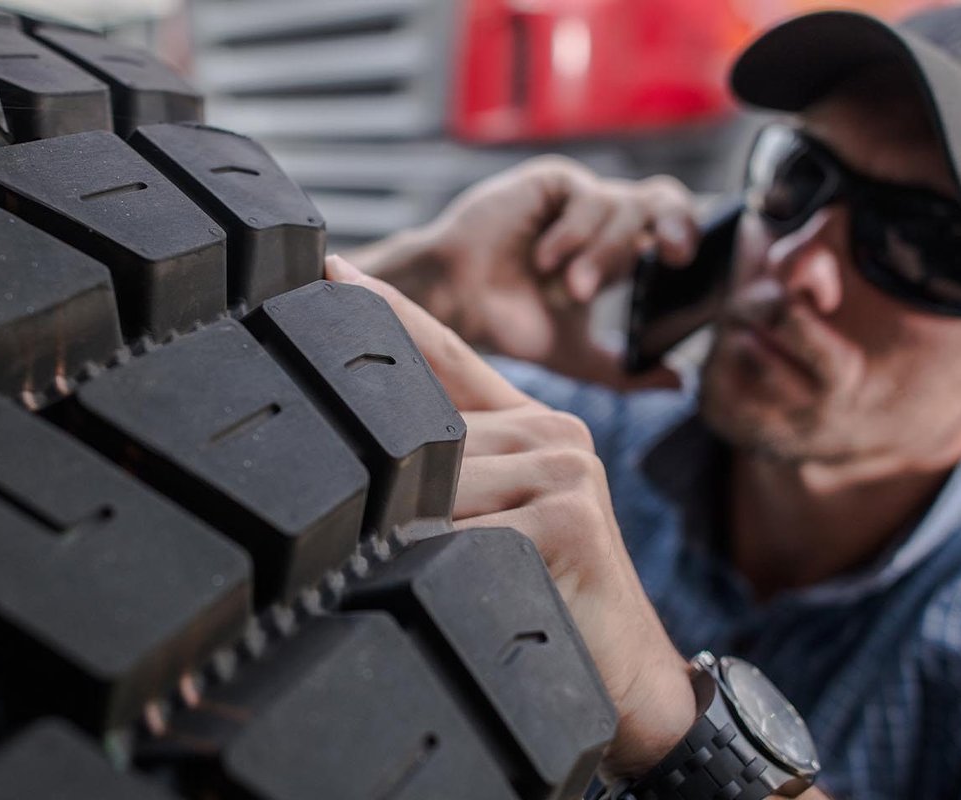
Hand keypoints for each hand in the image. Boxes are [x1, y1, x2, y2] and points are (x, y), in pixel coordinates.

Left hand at [325, 256, 696, 778]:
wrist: (635, 688)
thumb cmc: (553, 606)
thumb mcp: (502, 528)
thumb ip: (451, 478)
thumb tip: (363, 459)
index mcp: (535, 428)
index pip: (447, 355)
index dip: (385, 309)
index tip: (325, 263)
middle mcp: (554, 434)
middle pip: (419, 439)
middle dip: (381, 495)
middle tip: (363, 546)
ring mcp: (564, 472)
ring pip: (431, 490)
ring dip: (408, 546)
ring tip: (429, 590)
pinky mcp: (565, 523)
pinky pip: (459, 541)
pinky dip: (438, 576)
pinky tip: (453, 602)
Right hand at [364, 157, 697, 385]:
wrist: (456, 305)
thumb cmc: (510, 324)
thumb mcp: (578, 356)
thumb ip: (628, 372)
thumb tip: (681, 384)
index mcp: (620, 253)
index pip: (676, 230)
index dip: (692, 241)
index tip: (693, 271)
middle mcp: (605, 221)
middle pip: (667, 200)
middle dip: (679, 224)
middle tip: (674, 256)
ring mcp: (580, 198)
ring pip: (625, 207)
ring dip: (603, 254)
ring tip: (569, 290)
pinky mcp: (554, 181)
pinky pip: (588, 194)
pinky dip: (574, 233)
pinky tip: (545, 260)